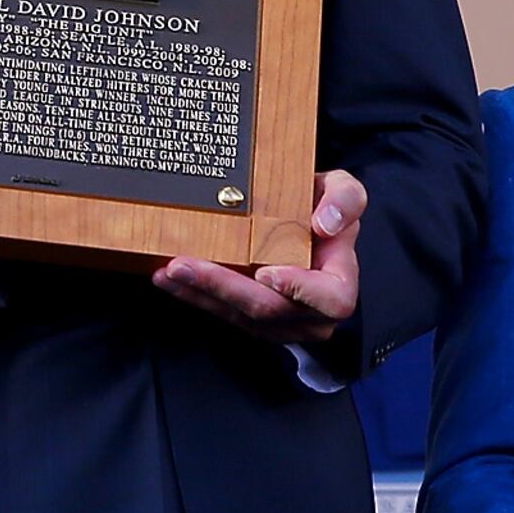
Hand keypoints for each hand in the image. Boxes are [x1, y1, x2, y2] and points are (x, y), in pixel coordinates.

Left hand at [155, 170, 366, 350]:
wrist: (303, 223)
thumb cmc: (324, 208)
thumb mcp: (344, 190)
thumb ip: (345, 199)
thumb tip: (325, 223)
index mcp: (338, 285)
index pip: (331, 299)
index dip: (300, 290)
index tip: (266, 271)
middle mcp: (310, 313)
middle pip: (267, 309)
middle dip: (222, 288)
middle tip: (183, 265)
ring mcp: (279, 322)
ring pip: (238, 315)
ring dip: (200, 293)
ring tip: (168, 271)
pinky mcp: (251, 320)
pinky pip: (222, 313)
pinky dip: (194, 295)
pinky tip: (168, 278)